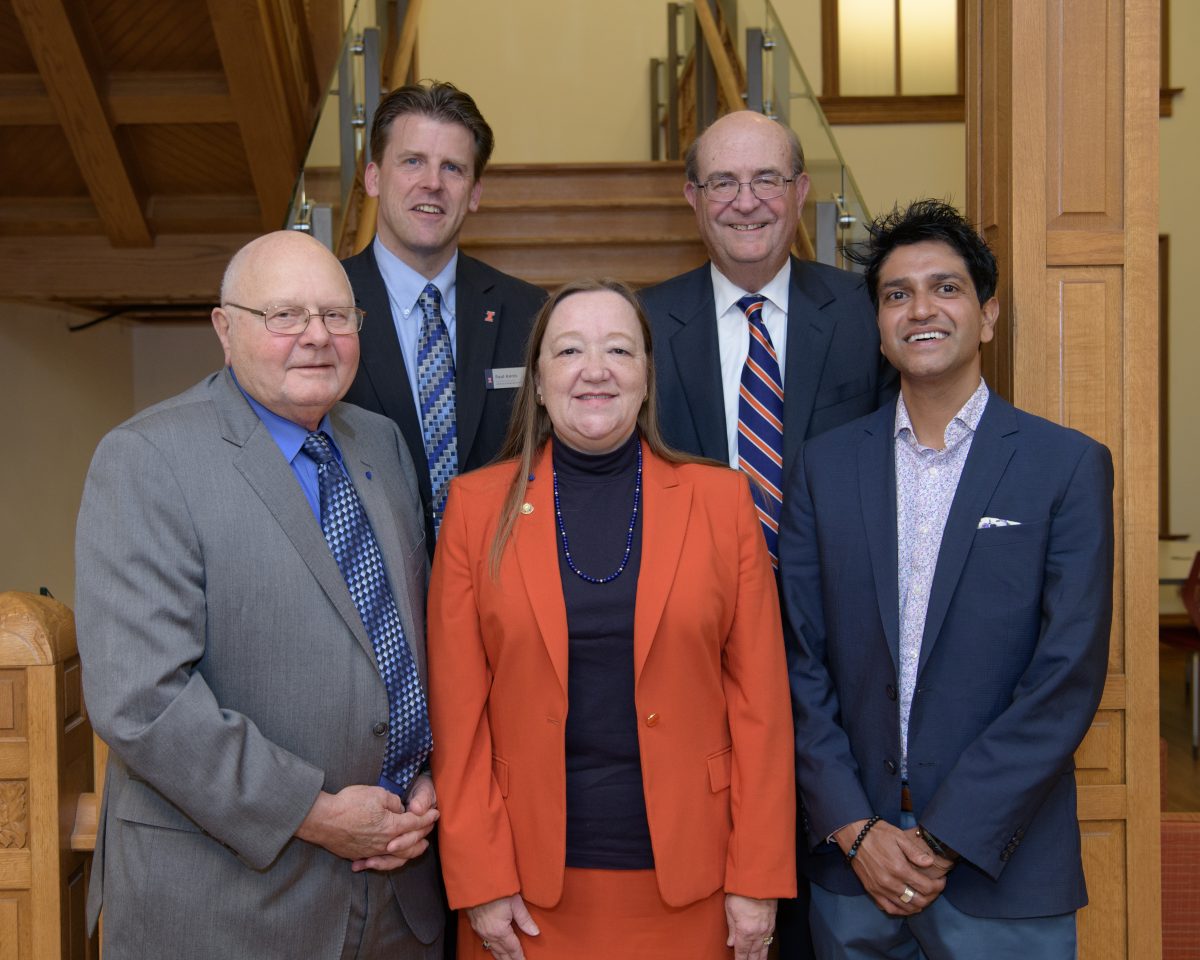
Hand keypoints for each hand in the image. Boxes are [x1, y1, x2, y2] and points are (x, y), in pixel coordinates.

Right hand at [295, 783, 437, 863]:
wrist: (323, 820)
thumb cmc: (349, 804)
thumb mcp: (377, 794)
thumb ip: (393, 802)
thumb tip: (400, 809)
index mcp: (392, 826)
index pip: (416, 823)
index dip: (428, 818)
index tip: (436, 813)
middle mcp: (385, 843)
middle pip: (411, 843)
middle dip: (424, 834)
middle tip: (430, 827)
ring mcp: (372, 852)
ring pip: (398, 857)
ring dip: (412, 852)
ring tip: (420, 847)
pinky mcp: (360, 855)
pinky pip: (380, 862)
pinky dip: (390, 861)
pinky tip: (390, 859)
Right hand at [466, 894, 539, 959]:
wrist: (476, 881)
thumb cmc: (495, 889)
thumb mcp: (515, 903)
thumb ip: (525, 919)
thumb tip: (535, 932)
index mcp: (500, 930)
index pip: (512, 948)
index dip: (519, 956)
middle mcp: (489, 934)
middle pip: (501, 952)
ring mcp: (481, 930)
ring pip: (492, 948)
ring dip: (500, 956)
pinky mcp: (475, 925)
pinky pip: (485, 942)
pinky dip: (492, 948)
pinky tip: (494, 948)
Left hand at [725, 894, 776, 959]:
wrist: (759, 880)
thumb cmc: (742, 892)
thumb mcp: (730, 910)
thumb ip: (732, 929)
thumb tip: (731, 943)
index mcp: (745, 931)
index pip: (742, 951)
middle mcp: (757, 933)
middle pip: (754, 953)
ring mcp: (766, 928)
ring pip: (763, 949)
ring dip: (760, 958)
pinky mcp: (772, 923)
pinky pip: (769, 940)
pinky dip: (767, 948)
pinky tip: (765, 951)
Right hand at [834, 818, 944, 914]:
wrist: (854, 835)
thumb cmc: (878, 833)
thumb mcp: (899, 837)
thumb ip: (915, 852)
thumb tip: (930, 863)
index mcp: (899, 869)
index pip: (926, 887)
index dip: (938, 886)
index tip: (942, 880)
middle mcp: (890, 883)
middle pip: (918, 901)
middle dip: (931, 897)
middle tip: (935, 889)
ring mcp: (880, 889)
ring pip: (905, 908)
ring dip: (919, 905)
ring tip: (924, 897)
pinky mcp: (872, 891)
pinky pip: (889, 909)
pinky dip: (901, 911)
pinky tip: (907, 905)